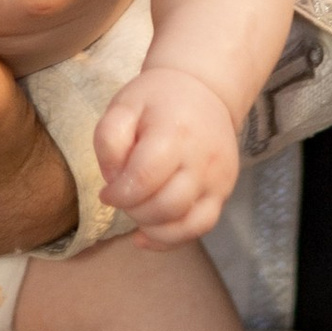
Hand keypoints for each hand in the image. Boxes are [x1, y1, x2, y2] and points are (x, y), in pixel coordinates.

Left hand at [94, 67, 242, 247]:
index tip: (107, 192)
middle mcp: (202, 159)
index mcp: (174, 132)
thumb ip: (109, 141)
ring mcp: (218, 179)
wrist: (204, 91)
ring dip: (152, 228)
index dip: (119, 194)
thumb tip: (114, 181)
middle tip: (123, 198)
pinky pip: (200, 228)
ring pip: (186, 225)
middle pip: (166, 206)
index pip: (144, 179)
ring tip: (136, 211)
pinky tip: (147, 234)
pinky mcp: (224, 192)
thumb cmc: (157, 99)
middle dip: (134, 211)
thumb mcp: (123, 106)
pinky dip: (171, 239)